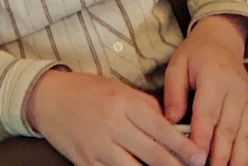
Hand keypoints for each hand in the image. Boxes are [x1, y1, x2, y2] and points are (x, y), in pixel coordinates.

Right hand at [26, 70, 206, 165]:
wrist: (46, 98)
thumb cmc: (86, 90)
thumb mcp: (118, 88)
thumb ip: (145, 107)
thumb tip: (172, 127)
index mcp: (123, 102)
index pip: (162, 129)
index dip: (184, 147)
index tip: (200, 157)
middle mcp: (112, 125)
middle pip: (154, 154)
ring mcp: (99, 146)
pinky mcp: (87, 162)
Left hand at [164, 15, 247, 165]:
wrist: (223, 40)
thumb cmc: (196, 53)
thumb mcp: (177, 65)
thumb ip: (173, 93)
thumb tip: (169, 121)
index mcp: (214, 78)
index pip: (208, 112)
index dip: (203, 137)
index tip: (196, 156)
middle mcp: (235, 92)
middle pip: (228, 129)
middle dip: (220, 155)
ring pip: (245, 136)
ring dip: (238, 159)